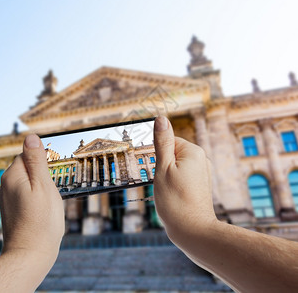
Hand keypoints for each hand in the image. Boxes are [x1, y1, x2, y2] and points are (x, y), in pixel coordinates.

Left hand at [0, 134, 64, 263]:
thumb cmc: (41, 221)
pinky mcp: (12, 210)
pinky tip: (45, 208)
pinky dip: (36, 196)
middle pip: (27, 167)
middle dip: (42, 172)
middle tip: (57, 186)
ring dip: (40, 185)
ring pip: (27, 181)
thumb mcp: (43, 186)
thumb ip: (37, 161)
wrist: (30, 254)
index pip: (27, 154)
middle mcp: (6, 185)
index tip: (57, 169)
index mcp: (12, 176)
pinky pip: (26, 194)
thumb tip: (31, 137)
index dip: (44, 158)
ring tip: (52, 199)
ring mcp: (8, 199)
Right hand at [153, 116, 216, 242]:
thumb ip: (162, 143)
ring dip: (165, 174)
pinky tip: (169, 195)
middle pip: (172, 153)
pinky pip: (182, 176)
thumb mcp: (162, 168)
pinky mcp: (200, 185)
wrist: (193, 231)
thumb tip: (161, 119)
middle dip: (160, 164)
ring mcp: (202, 173)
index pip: (168, 140)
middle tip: (156, 180)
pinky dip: (173, 182)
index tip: (149, 166)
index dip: (155, 153)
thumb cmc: (175, 201)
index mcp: (193, 152)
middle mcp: (201, 160)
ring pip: (176, 166)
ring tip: (163, 190)